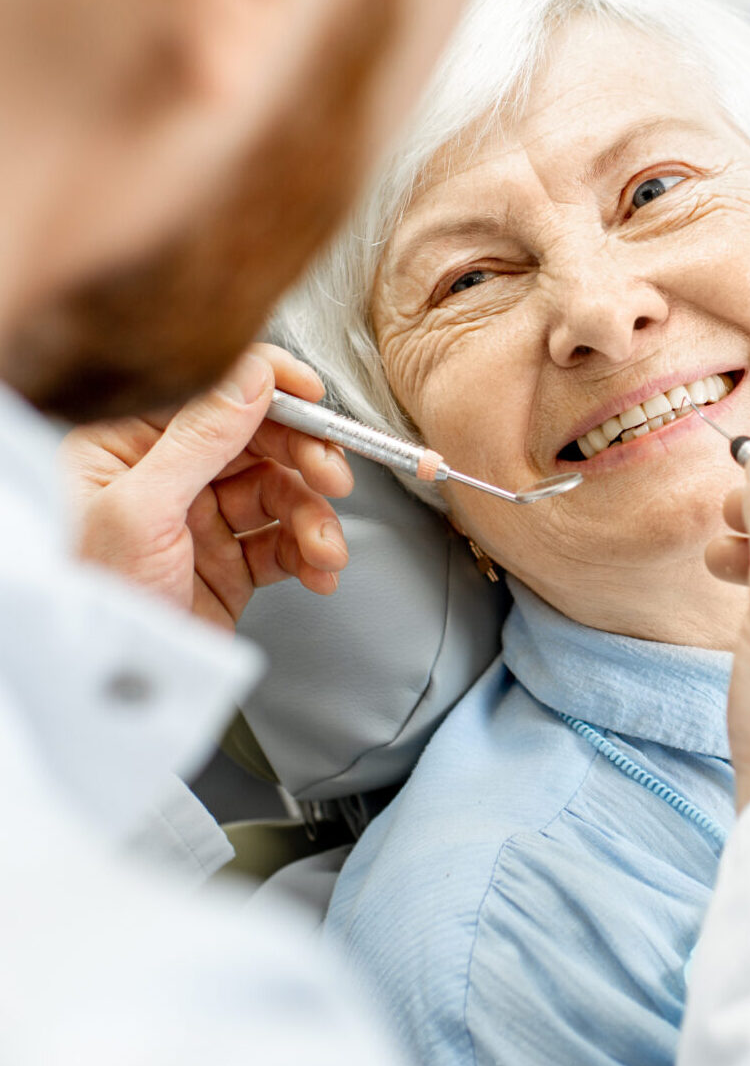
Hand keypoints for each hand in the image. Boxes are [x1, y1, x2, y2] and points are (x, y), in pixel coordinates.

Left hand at [61, 343, 354, 629]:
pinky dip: (309, 556)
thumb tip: (251, 376)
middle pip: (258, 442)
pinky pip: (283, 543)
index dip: (269, 388)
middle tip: (335, 480)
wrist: (111, 688)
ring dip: (314, 521)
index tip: (314, 398)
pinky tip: (319, 570)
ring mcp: (200, 519)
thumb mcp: (143, 508)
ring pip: (280, 494)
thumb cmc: (97, 602)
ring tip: (325, 550)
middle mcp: (166, 475)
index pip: (211, 392)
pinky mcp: (227, 563)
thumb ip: (200, 438)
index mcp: (127, 445)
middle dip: (305, 462)